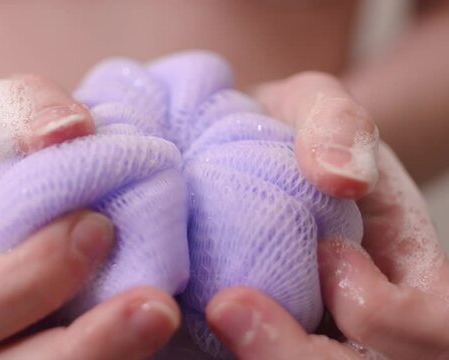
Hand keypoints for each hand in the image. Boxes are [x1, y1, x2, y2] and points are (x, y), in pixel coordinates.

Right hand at [0, 74, 179, 358]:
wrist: (19, 181)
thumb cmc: (4, 151)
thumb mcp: (1, 114)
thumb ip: (24, 113)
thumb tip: (68, 132)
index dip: (24, 282)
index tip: (95, 226)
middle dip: (86, 346)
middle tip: (154, 306)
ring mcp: (29, 345)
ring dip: (117, 356)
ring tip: (167, 314)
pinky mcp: (80, 340)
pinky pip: (106, 358)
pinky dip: (140, 351)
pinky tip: (179, 315)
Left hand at [205, 72, 448, 359]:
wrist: (243, 149)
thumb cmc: (288, 130)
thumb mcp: (317, 105)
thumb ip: (339, 124)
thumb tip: (341, 178)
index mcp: (404, 267)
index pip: (430, 327)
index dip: (389, 314)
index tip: (327, 256)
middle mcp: (361, 314)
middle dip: (301, 352)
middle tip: (228, 305)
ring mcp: (311, 328)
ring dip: (264, 356)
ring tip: (213, 309)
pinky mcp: (261, 337)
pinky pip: (251, 356)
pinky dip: (232, 349)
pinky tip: (186, 315)